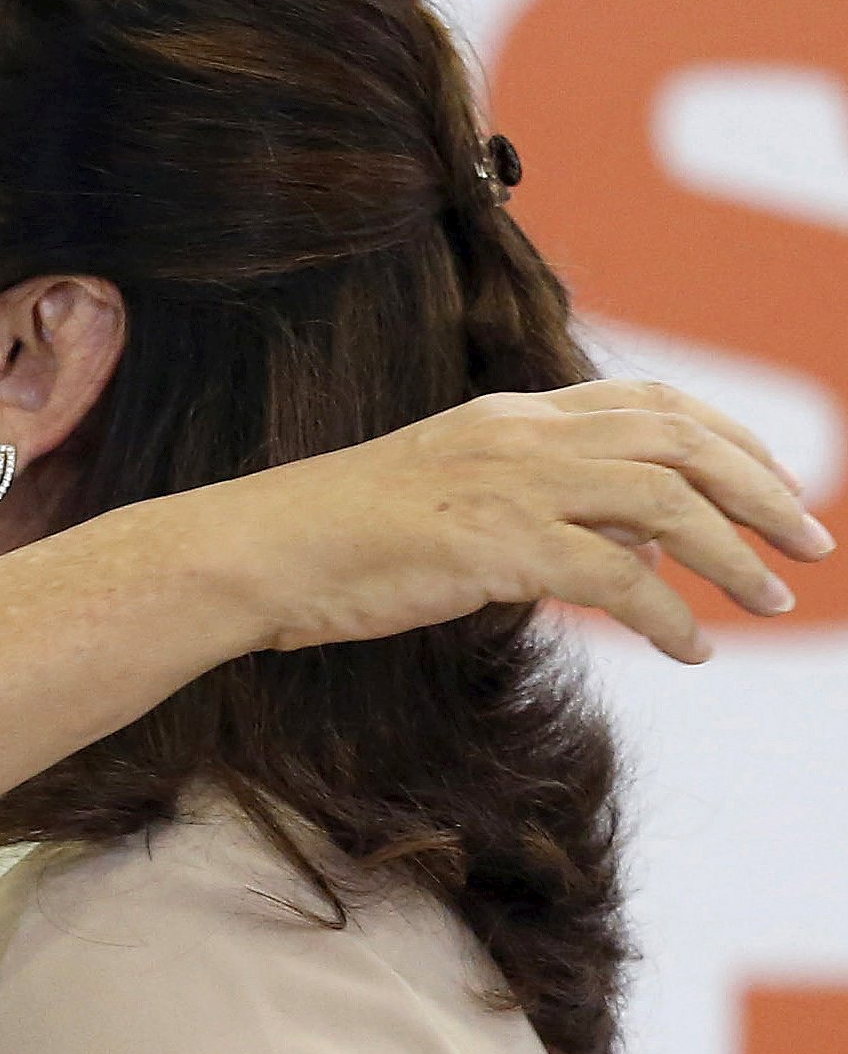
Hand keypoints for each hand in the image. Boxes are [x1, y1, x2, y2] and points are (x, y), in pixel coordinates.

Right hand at [207, 377, 833, 665]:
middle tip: (810, 545)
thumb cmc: (338, 546)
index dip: (732, 439)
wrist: (260, 553)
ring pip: (667, 502)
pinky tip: (692, 649)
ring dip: (735, 553)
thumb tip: (640, 550)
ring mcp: (512, 487)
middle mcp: (526, 436)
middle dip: (763, 491)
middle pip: (683, 442)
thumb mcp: (455, 512)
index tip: (774, 485)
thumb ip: (548, 516)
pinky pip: (614, 578)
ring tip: (773, 599)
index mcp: (514, 418)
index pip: (655, 404)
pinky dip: (668, 614)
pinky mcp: (496, 547)